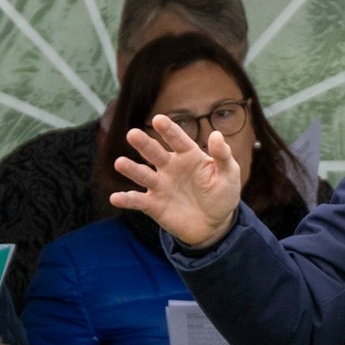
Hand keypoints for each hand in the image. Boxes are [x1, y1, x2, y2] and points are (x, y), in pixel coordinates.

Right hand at [109, 114, 243, 247]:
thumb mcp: (229, 174)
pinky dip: (127, 199)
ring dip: (131, 169)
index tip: (158, 120)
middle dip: (144, 144)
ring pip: (143, 175)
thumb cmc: (222, 194)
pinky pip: (138, 201)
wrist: (214, 224)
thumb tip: (217, 134)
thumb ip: (223, 155)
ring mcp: (160, 185)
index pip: (178, 140)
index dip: (169, 130)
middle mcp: (170, 167)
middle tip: (132, 134)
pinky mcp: (153, 205)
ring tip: (120, 163)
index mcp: (188, 155)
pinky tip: (116, 198)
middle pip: (154, 153)